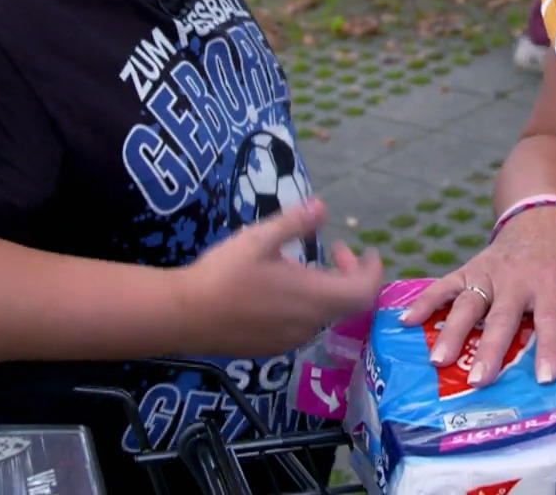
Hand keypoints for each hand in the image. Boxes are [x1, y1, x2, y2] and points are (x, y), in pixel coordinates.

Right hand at [176, 198, 382, 356]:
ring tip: (305, 266)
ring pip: (325, 315)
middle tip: (336, 251)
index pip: (365, 292)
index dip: (373, 272)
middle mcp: (309, 324)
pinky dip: (308, 305)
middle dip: (349, 275)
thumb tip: (323, 206)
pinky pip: (303, 326)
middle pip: (348, 304)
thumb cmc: (223, 274)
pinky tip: (281, 290)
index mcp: (314, 297)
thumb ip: (295, 222)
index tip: (366, 251)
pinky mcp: (270, 349)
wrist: (182, 316)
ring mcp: (290, 340)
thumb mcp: (259, 238)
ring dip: (327, 290)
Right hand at [398, 208, 555, 386]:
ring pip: (468, 305)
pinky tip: (403, 322)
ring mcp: (490, 274)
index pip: (552, 320)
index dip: (548, 348)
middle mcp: (518, 279)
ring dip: (451, 331)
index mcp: (552, 283)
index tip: (542, 377)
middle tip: (479, 379)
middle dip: (491, 349)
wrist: (543, 210)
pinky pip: (443, 286)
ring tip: (437, 359)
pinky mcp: (470, 269)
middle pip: (503, 318)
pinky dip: (424, 302)